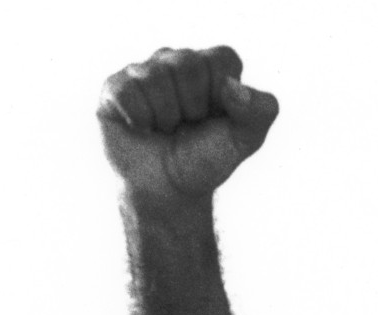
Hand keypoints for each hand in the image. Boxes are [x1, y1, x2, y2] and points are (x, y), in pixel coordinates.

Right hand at [98, 46, 278, 203]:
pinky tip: (142, 129)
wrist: (170, 192)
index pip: (222, 60)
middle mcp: (175, 60)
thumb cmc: (206, 160)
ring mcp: (143, 71)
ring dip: (166, 117)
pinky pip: (128, 91)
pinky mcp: (115, 87)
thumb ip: (261, 111)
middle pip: (187, 65)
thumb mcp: (245, 140)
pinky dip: (140, 120)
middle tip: (187, 126)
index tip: (214, 119)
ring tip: (165, 129)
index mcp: (210, 65)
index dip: (221, 97)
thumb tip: (233, 87)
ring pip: (156, 77)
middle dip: (192, 107)